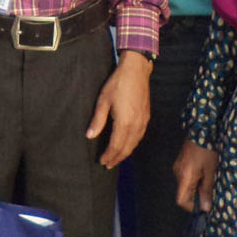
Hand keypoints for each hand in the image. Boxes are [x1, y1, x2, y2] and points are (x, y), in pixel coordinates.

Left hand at [87, 50, 151, 167]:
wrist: (136, 72)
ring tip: (116, 158)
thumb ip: (98, 120)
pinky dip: (132, 145)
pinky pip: (139, 137)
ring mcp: (143, 122)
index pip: (116, 146)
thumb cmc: (117, 84)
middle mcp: (136, 126)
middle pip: (127, 148)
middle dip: (117, 158)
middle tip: (108, 164)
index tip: (102, 161)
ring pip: (135, 144)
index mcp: (125, 123)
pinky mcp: (146, 118)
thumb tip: (90, 136)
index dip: (109, 155)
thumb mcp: (103, 101)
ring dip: (125, 153)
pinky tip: (127, 145)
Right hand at [174, 140, 217, 211]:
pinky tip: (203, 174)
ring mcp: (177, 167)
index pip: (181, 200)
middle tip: (209, 194)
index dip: (191, 207)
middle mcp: (178, 173)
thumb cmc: (207, 151)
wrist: (201, 131)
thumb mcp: (211, 171)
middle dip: (195, 198)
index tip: (203, 207)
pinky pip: (185, 178)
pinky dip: (193, 181)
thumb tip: (205, 207)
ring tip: (208, 181)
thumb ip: (207, 190)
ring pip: (184, 186)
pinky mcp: (180, 163)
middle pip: (182, 194)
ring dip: (195, 189)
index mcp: (185, 177)